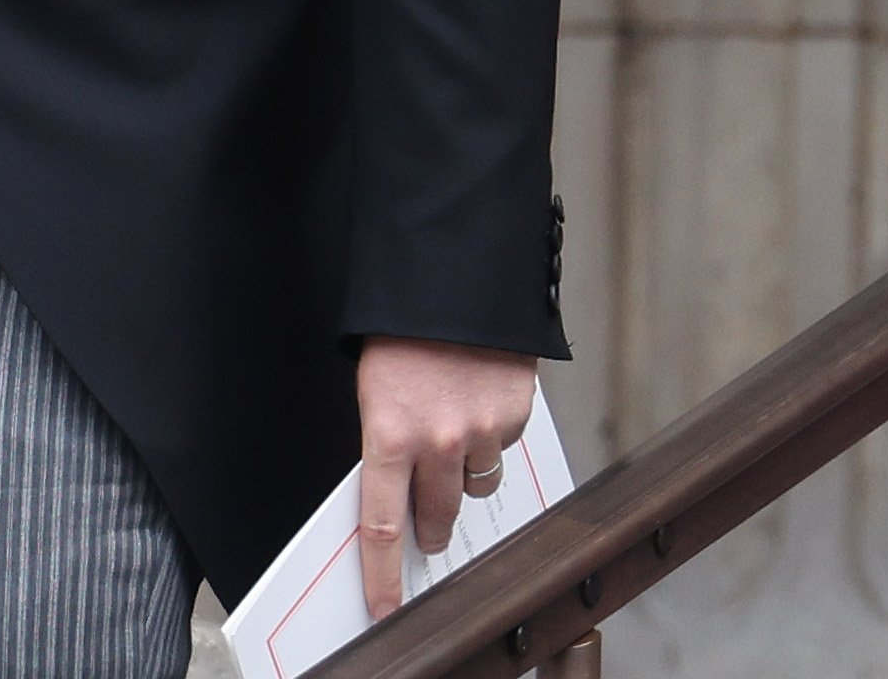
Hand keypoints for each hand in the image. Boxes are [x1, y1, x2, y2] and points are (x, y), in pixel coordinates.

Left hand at [355, 337, 537, 619]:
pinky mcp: (514, 417)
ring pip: (474, 487)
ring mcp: (480, 432)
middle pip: (434, 518)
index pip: (381, 525)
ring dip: (462, 477)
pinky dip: (490, 437)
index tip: (384, 606)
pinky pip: (500, 448)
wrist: (452, 281)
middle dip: (429, 530)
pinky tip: (477, 403)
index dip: (383, 574)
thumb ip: (386, 439)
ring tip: (451, 439)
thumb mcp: (374, 387)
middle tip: (425, 530)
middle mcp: (436, 442)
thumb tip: (392, 488)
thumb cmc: (401, 332)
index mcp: (387, 435)